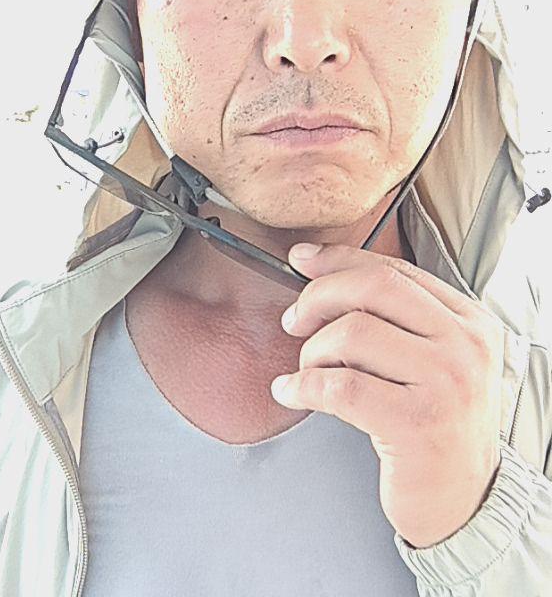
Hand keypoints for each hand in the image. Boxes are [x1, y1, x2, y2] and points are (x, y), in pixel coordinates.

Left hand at [270, 243, 504, 547]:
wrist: (464, 502)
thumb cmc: (435, 426)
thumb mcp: (434, 360)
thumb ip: (394, 316)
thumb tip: (318, 267)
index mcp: (470, 321)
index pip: (395, 270)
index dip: (340, 259)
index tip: (301, 260)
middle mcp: (464, 346)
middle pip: (373, 288)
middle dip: (318, 296)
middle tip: (294, 320)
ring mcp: (445, 384)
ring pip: (352, 334)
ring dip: (313, 351)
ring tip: (308, 371)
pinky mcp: (417, 425)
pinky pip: (340, 387)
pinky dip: (302, 386)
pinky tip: (291, 391)